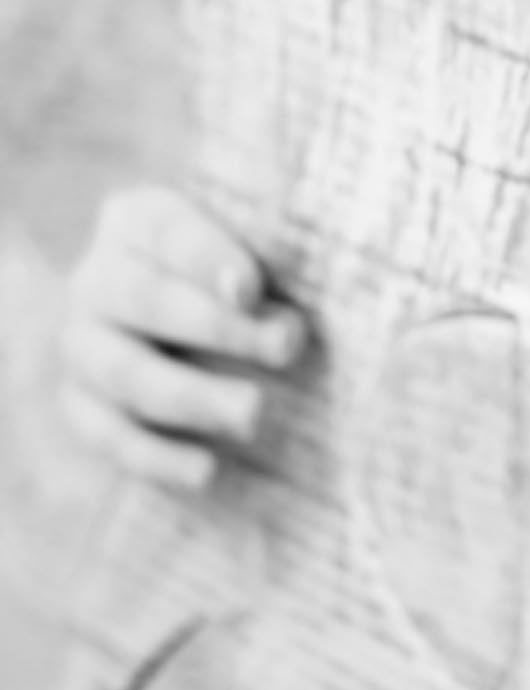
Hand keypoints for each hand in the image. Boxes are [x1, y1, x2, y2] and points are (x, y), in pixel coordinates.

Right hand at [61, 185, 306, 491]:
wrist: (191, 327)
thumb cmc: (243, 275)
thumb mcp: (256, 242)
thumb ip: (273, 245)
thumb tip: (290, 283)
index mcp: (137, 219)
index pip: (169, 231)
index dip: (210, 258)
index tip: (254, 288)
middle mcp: (97, 277)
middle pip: (148, 300)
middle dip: (219, 328)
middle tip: (285, 348)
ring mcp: (79, 343)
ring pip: (126, 373)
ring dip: (194, 396)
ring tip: (255, 413)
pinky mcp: (79, 404)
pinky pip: (107, 434)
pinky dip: (157, 455)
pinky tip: (207, 470)